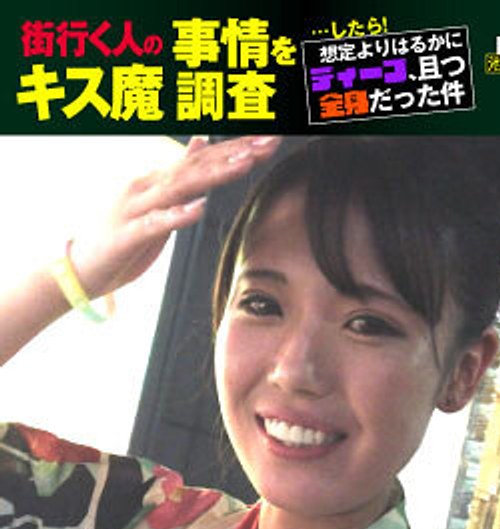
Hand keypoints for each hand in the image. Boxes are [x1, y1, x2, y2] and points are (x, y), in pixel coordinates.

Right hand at [69, 135, 280, 298]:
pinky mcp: (128, 235)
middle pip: (197, 166)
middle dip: (235, 154)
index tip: (269, 140)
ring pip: (180, 187)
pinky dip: (178, 215)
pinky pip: (156, 223)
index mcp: (157, 179)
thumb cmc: (120, 236)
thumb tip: (202, 142)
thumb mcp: (155, 200)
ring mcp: (136, 208)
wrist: (80, 267)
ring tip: (244, 165)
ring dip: (214, 175)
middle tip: (268, 143)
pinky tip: (199, 208)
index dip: (237, 149)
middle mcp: (147, 186)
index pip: (203, 159)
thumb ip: (180, 172)